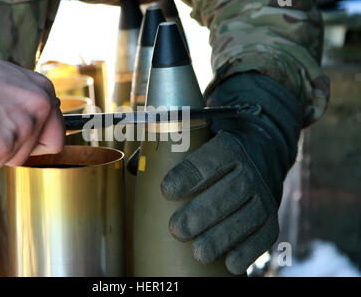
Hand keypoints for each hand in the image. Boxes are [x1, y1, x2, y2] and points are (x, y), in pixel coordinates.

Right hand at [0, 46, 64, 173]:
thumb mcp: (6, 81)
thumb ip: (26, 102)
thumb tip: (36, 122)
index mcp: (43, 90)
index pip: (56, 134)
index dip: (34, 143)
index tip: (14, 139)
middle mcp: (40, 106)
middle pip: (33, 152)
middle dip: (10, 150)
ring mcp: (22, 126)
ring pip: (7, 160)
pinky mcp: (0, 146)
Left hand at [161, 72, 301, 274]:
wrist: (262, 152)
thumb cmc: (216, 152)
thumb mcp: (199, 139)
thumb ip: (168, 151)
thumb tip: (131, 168)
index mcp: (228, 147)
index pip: (210, 160)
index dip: (188, 176)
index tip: (166, 191)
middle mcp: (250, 170)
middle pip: (229, 192)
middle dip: (203, 213)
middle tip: (177, 229)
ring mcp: (264, 195)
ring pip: (247, 217)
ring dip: (222, 237)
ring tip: (199, 253)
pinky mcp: (272, 218)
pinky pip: (264, 236)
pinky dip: (248, 251)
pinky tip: (229, 263)